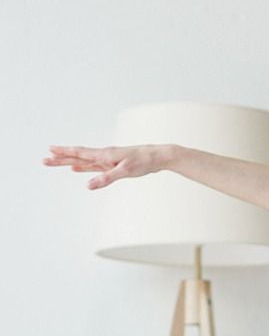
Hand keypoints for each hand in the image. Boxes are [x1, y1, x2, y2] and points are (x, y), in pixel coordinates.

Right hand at [43, 144, 164, 189]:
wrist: (158, 157)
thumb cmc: (143, 162)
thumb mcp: (125, 171)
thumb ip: (106, 178)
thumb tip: (88, 185)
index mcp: (104, 155)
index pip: (79, 153)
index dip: (64, 152)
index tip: (49, 150)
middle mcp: (103, 156)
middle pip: (77, 157)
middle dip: (61, 159)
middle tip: (44, 160)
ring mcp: (108, 160)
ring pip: (84, 161)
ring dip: (69, 162)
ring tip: (56, 161)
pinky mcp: (114, 165)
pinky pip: (94, 166)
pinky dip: (84, 168)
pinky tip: (78, 170)